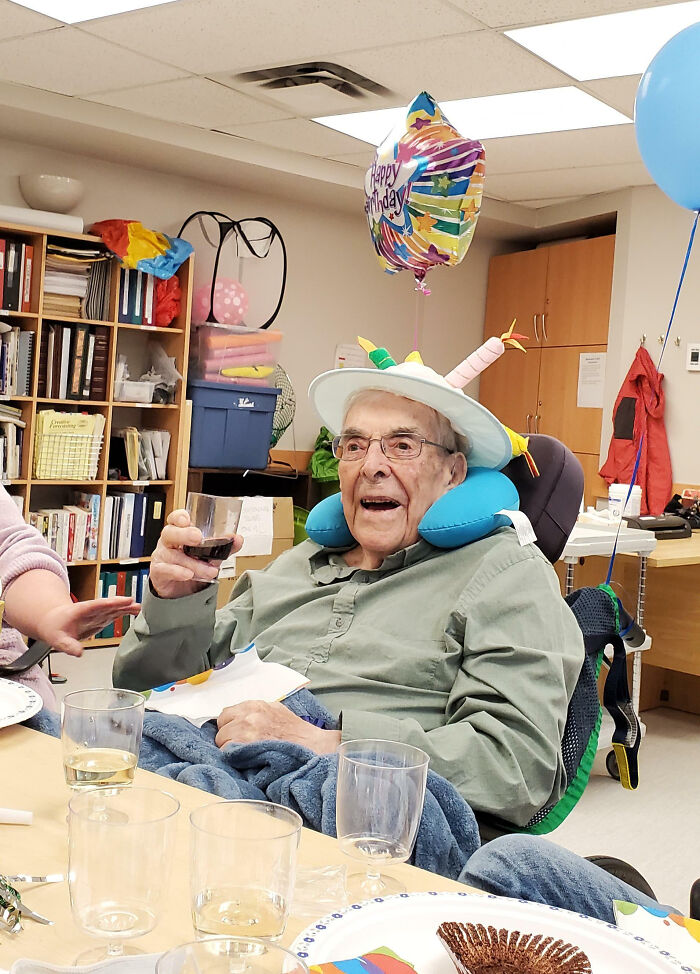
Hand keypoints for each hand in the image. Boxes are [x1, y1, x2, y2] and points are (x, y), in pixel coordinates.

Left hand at [37, 596, 139, 655]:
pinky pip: (115, 612)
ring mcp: (97, 613)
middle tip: (135, 604)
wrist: (54, 621)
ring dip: (126, 607)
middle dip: (122, 604)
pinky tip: (134, 611)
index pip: (99, 605)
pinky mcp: (101, 618)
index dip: (112, 603)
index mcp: (81, 610)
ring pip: (114, 608)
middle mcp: (92, 610)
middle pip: (109, 605)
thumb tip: (79, 653)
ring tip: (139, 607)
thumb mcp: (58, 640)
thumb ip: (69, 646)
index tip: (125, 600)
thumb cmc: (56, 628)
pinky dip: (124, 611)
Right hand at [150, 509, 242, 599]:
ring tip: (210, 570)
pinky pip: (166, 570)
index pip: (175, 519)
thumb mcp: (210, 554)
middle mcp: (169, 542)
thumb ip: (224, 546)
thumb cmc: (192, 564)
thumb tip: (237, 539)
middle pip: (170, 532)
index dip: (179, 516)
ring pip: (173, 555)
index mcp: (180, 532)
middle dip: (184, 534)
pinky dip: (178, 572)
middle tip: (198, 538)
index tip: (187, 519)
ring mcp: (162, 556)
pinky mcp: (159, 571)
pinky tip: (189, 574)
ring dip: (193, 562)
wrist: (180, 589)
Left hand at [215, 701, 341, 753]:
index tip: (234, 732)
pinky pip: (228, 752)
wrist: (311, 746)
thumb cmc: (296, 731)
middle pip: (222, 725)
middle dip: (227, 735)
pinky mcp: (247, 748)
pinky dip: (233, 757)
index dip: (229, 724)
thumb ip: (256, 711)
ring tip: (243, 752)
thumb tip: (240, 717)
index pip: (227, 713)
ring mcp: (247, 732)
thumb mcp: (276, 710)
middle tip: (238, 743)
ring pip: (222, 740)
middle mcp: (249, 715)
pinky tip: (244, 759)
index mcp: (255, 705)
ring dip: (228, 747)